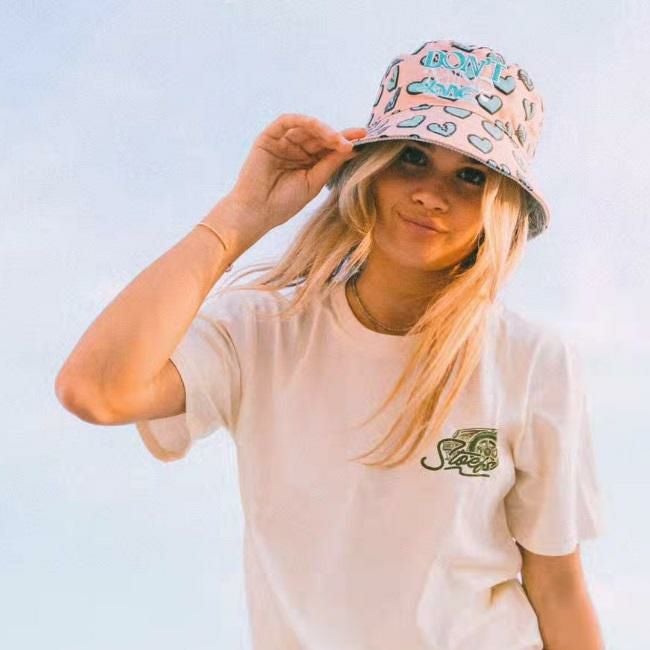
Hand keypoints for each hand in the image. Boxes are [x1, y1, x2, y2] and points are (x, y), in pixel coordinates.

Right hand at [226, 113, 366, 233]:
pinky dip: (303, 121)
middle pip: (320, 136)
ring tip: (338, 140)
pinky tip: (317, 128)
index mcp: (307, 162)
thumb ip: (330, 163)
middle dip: (337, 136)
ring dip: (324, 130)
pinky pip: (286, 122)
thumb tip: (352, 148)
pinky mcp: (268, 137)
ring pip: (306, 127)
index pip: (328, 147)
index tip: (365, 138)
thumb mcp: (314, 182)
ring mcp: (282, 142)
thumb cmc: (284, 203)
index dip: (345, 141)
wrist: (258, 212)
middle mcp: (295, 149)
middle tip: (353, 141)